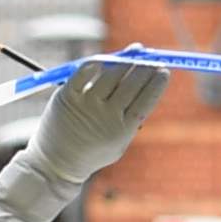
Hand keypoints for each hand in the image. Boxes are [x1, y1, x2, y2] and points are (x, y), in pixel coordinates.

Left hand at [24, 59, 168, 187]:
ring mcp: (86, 104)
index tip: (164, 70)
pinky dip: (96, 63)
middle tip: (151, 59)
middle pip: (131, 83)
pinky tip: (104, 61)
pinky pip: (84, 72)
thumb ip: (133, 113)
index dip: (157, 82)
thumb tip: (149, 79)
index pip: (147, 99)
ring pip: (111, 74)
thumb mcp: (120, 138)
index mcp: (123, 129)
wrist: (56, 163)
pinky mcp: (67, 96)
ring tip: (132, 58)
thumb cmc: (93, 148)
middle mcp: (106, 115)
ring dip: (125, 62)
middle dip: (145, 68)